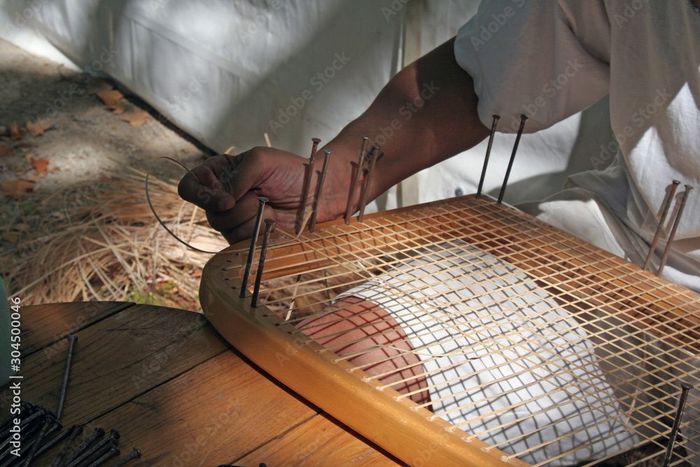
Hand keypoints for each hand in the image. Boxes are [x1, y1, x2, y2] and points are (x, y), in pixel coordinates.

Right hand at [178, 146, 348, 242]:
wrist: (319, 193)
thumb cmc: (292, 172)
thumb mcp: (261, 161)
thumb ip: (237, 176)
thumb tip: (224, 201)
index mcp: (221, 174)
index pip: (190, 186)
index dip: (201, 194)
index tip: (225, 198)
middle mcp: (223, 197)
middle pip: (209, 211)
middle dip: (236, 206)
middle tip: (260, 197)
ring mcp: (235, 219)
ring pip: (225, 227)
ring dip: (251, 217)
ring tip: (270, 206)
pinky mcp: (248, 238)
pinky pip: (240, 241)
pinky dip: (258, 231)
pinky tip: (272, 222)